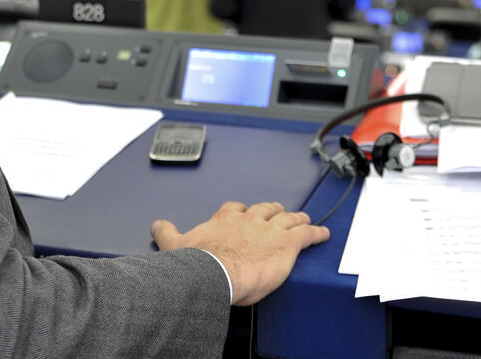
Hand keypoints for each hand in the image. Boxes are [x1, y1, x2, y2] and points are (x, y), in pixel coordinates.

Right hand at [150, 201, 328, 305]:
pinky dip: (316, 232)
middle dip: (273, 210)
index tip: (245, 212)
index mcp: (225, 219)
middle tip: (278, 211)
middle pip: (266, 209)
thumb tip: (157, 224)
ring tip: (303, 217)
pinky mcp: (287, 243)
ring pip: (288, 218)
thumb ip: (167, 232)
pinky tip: (323, 234)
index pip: (236, 208)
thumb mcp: (175, 244)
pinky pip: (306, 234)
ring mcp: (270, 230)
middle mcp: (250, 220)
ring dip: (296, 218)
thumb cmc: (198, 262)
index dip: (243, 211)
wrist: (216, 272)